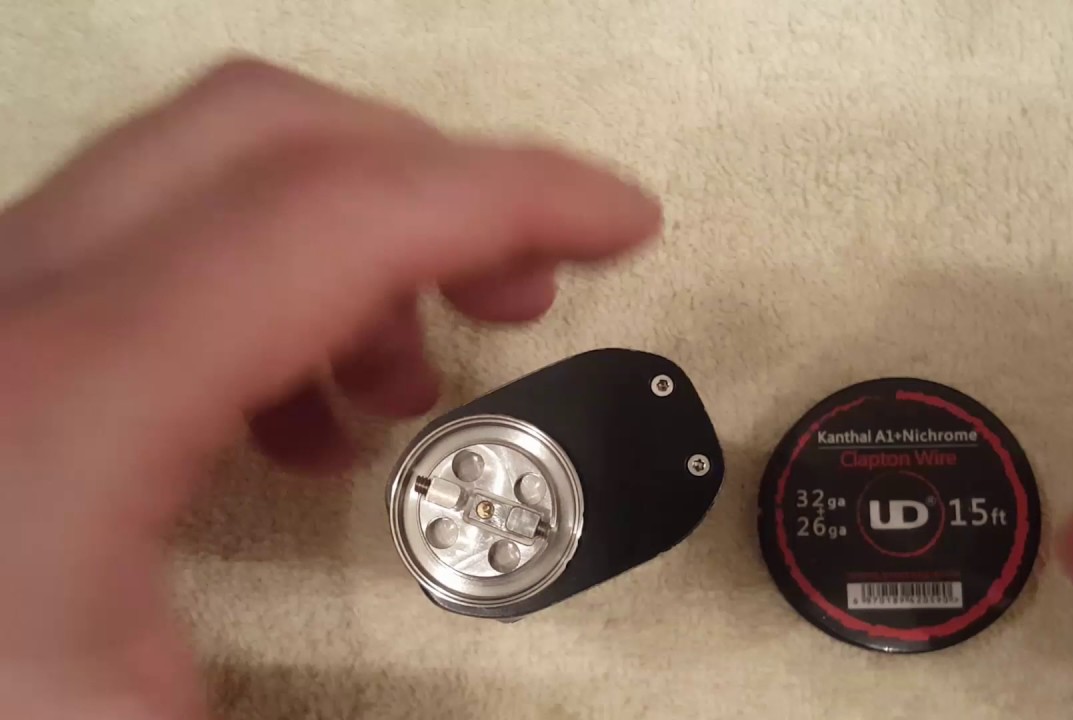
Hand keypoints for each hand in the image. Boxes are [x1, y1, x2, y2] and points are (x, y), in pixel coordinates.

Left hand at [0, 59, 659, 719]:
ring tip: (405, 384)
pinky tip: (289, 420)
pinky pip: (148, 251)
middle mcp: (7, 316)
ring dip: (351, 246)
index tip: (628, 220)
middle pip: (265, 135)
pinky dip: (268, 297)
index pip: (336, 212)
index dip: (514, 191)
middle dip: (438, 185)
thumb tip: (553, 705)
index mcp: (64, 406)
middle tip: (535, 280)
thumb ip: (369, 704)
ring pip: (202, 177)